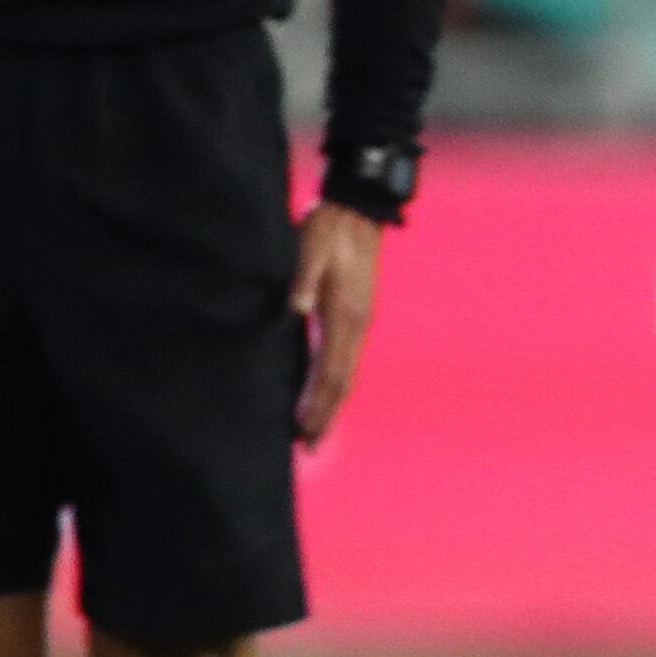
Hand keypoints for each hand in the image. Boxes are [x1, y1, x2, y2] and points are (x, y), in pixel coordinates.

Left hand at [292, 200, 384, 442]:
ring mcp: (360, 320)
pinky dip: (334, 382)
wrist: (358, 209)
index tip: (304, 433)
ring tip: (315, 429)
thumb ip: (302, 278)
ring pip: (347, 372)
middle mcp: (357, 325)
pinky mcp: (356, 314)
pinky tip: (323, 390)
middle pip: (343, 382)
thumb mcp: (310, 247)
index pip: (333, 373)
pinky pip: (346, 359)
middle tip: (308, 447)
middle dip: (326, 415)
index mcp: (344, 315)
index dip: (319, 405)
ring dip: (331, 403)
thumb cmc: (329, 229)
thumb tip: (295, 307)